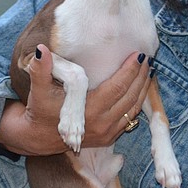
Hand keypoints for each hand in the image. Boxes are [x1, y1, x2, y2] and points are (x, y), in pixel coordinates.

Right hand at [0, 45, 151, 155]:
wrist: (38, 138)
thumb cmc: (40, 110)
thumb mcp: (38, 89)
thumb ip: (40, 69)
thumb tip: (41, 49)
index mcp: (89, 111)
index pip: (118, 87)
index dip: (130, 70)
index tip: (138, 54)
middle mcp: (102, 123)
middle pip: (131, 97)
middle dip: (141, 76)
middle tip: (148, 58)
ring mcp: (107, 133)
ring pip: (134, 109)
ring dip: (143, 89)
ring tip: (149, 70)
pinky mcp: (109, 138)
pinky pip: (130, 119)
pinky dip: (138, 102)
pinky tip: (140, 88)